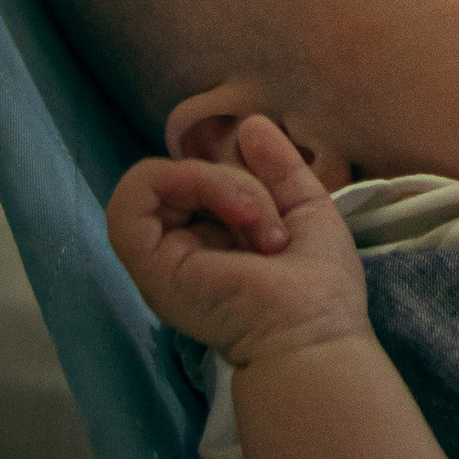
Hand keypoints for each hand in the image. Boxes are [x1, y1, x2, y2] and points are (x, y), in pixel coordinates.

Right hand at [105, 115, 370, 370]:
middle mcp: (180, 253)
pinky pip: (138, 192)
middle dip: (237, 182)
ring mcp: (160, 260)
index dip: (237, 179)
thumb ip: (278, 167)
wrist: (312, 334)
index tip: (280, 213)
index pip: (200, 184)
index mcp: (211, 247)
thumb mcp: (304, 207)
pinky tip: (234, 213)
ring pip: (161, 178)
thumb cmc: (320, 287)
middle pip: (183, 178)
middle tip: (274, 230)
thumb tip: (249, 125)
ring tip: (257, 225)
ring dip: (221, 183)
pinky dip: (190, 181)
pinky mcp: (148, 263)